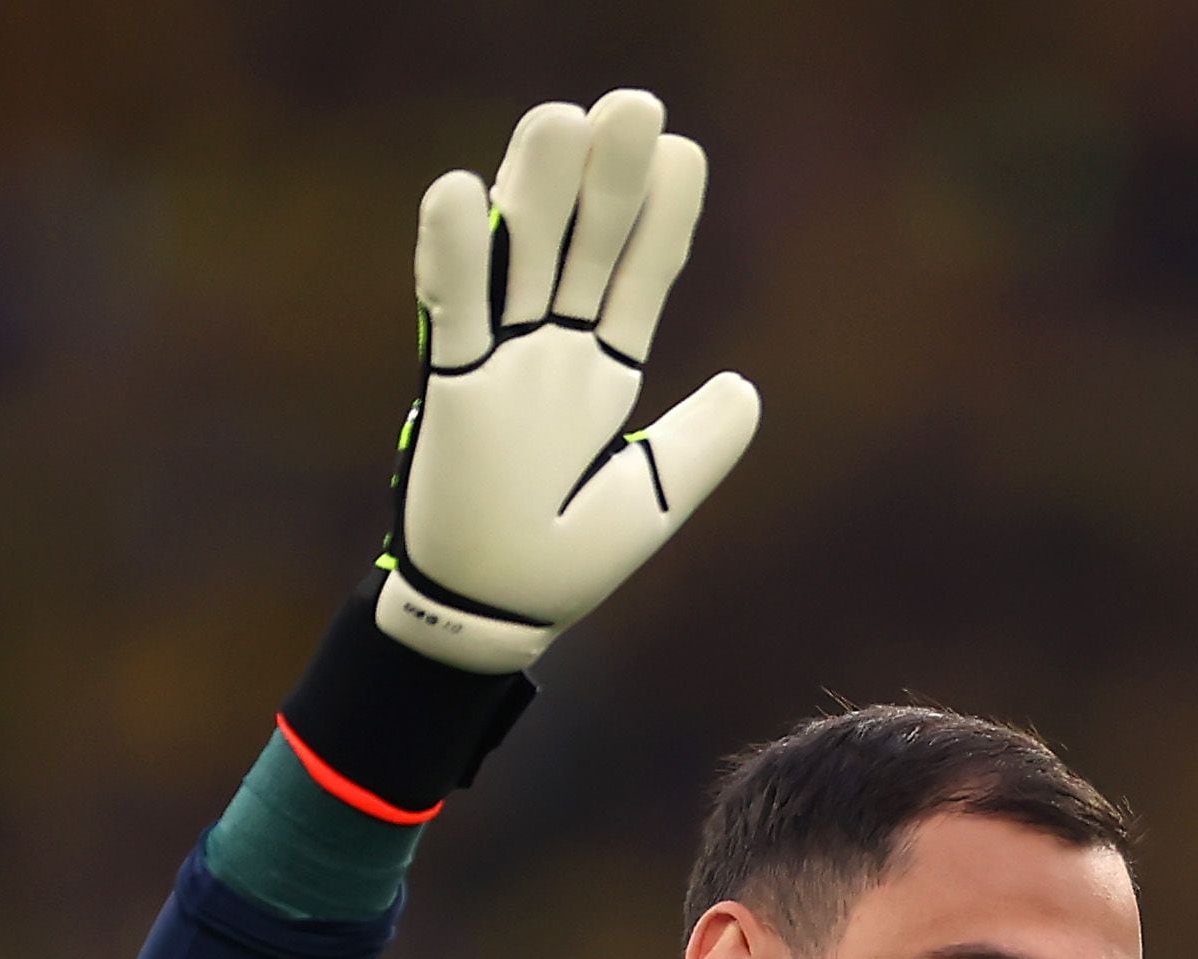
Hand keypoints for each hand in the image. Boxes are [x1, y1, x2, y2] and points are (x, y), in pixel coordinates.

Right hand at [374, 91, 762, 673]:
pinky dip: (451, 254)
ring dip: (537, 190)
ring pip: (519, 259)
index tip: (685, 154)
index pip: (638, 279)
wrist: (494, 614)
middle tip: (635, 105)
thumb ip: (699, 447)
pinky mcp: (451, 390)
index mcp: (601, 373)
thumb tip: (747, 388)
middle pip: (582, 247)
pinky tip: (460, 191)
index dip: (663, 219)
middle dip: (607, 180)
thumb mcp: (653, 500)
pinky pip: (450, 312)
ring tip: (562, 117)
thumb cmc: (566, 562)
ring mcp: (499, 364)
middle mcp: (550, 354)